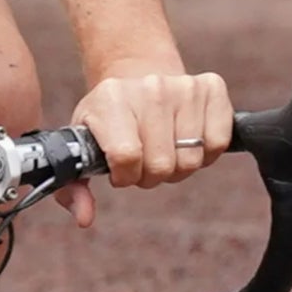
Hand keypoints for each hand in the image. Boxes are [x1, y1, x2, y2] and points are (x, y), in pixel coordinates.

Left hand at [57, 63, 232, 226]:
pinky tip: (187, 138)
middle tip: (144, 158)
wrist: (134, 74)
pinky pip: (218, 143)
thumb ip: (73, 187)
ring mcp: (183, 85)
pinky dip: (205, 153)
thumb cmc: (108, 118)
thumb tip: (84, 218)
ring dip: (178, 166)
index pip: (127, 157)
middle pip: (162, 165)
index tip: (121, 169)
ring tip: (164, 147)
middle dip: (152, 174)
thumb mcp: (83, 145)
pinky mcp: (212, 87)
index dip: (126, 176)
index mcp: (111, 98)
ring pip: (192, 160)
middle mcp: (150, 87)